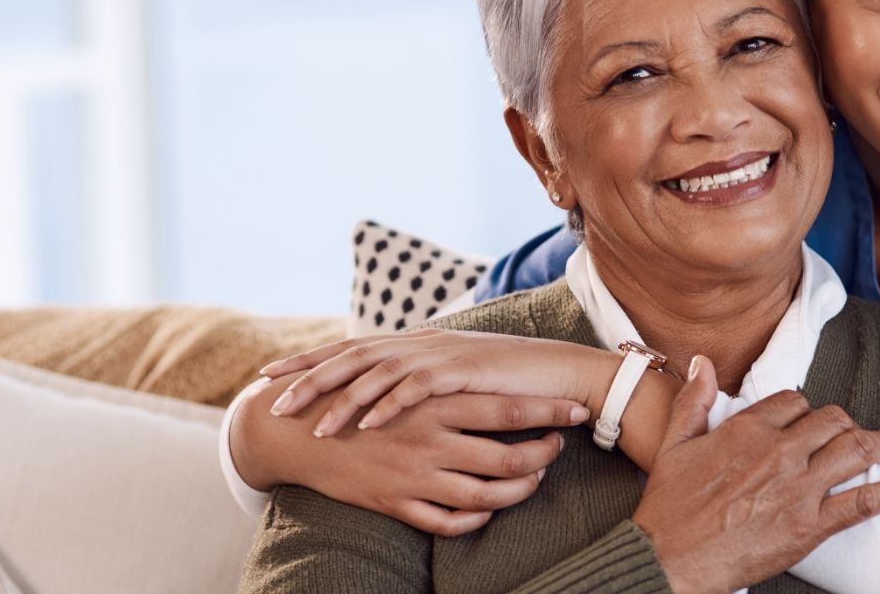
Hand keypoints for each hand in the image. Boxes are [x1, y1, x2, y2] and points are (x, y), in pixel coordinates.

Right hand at [231, 370, 587, 535]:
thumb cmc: (361, 396)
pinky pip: (448, 522)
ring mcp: (414, 475)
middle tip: (558, 449)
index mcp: (436, 401)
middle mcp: (431, 439)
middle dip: (543, 455)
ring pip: (487, 495)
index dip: (550, 412)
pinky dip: (477, 518)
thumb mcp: (402, 373)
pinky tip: (489, 508)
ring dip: (519, 489)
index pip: (508, 407)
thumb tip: (484, 357)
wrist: (300, 430)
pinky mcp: (396, 503)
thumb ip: (444, 369)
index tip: (578, 411)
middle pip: (507, 455)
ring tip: (533, 478)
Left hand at [262, 329, 606, 437]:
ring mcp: (438, 354)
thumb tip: (386, 392)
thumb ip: (419, 378)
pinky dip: (387, 406)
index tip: (271, 375)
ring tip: (313, 426)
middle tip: (273, 400)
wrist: (554, 372)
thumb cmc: (505, 381)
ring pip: (376, 373)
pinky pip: (414, 389)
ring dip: (342, 400)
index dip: (309, 360)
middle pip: (351, 355)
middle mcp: (419, 342)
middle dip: (308, 378)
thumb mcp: (453, 378)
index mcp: (413, 342)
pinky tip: (365, 426)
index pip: (350, 348)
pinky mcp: (459, 372)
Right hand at [632, 356, 879, 593]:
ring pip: (855, 450)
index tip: (807, 422)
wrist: (670, 558)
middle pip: (831, 420)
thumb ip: (693, 400)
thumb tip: (703, 363)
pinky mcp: (812, 524)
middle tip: (853, 437)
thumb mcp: (674, 444)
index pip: (795, 401)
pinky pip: (866, 500)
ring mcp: (799, 487)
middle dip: (845, 425)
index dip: (804, 410)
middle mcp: (780, 451)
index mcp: (748, 428)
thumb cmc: (669, 506)